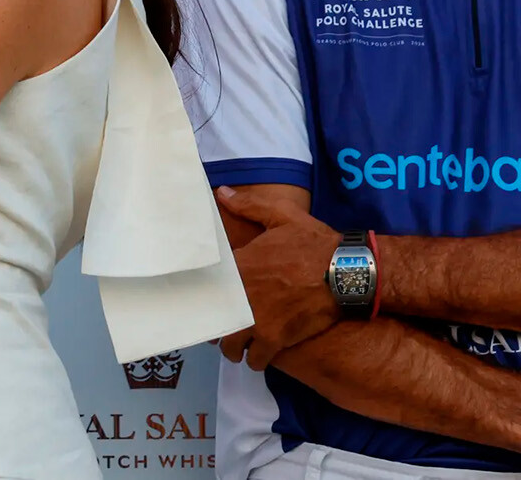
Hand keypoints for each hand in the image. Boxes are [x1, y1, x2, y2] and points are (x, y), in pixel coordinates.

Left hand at [216, 186, 342, 369]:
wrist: (348, 273)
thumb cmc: (314, 244)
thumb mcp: (283, 215)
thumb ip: (249, 205)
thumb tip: (222, 193)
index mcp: (238, 266)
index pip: (206, 283)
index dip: (203, 292)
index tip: (204, 295)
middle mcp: (240, 295)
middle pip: (213, 319)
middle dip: (215, 323)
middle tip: (219, 323)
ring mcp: (256, 320)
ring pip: (229, 344)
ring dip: (231, 345)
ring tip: (236, 343)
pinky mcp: (276, 339)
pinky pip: (256, 359)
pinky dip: (255, 359)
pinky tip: (256, 355)